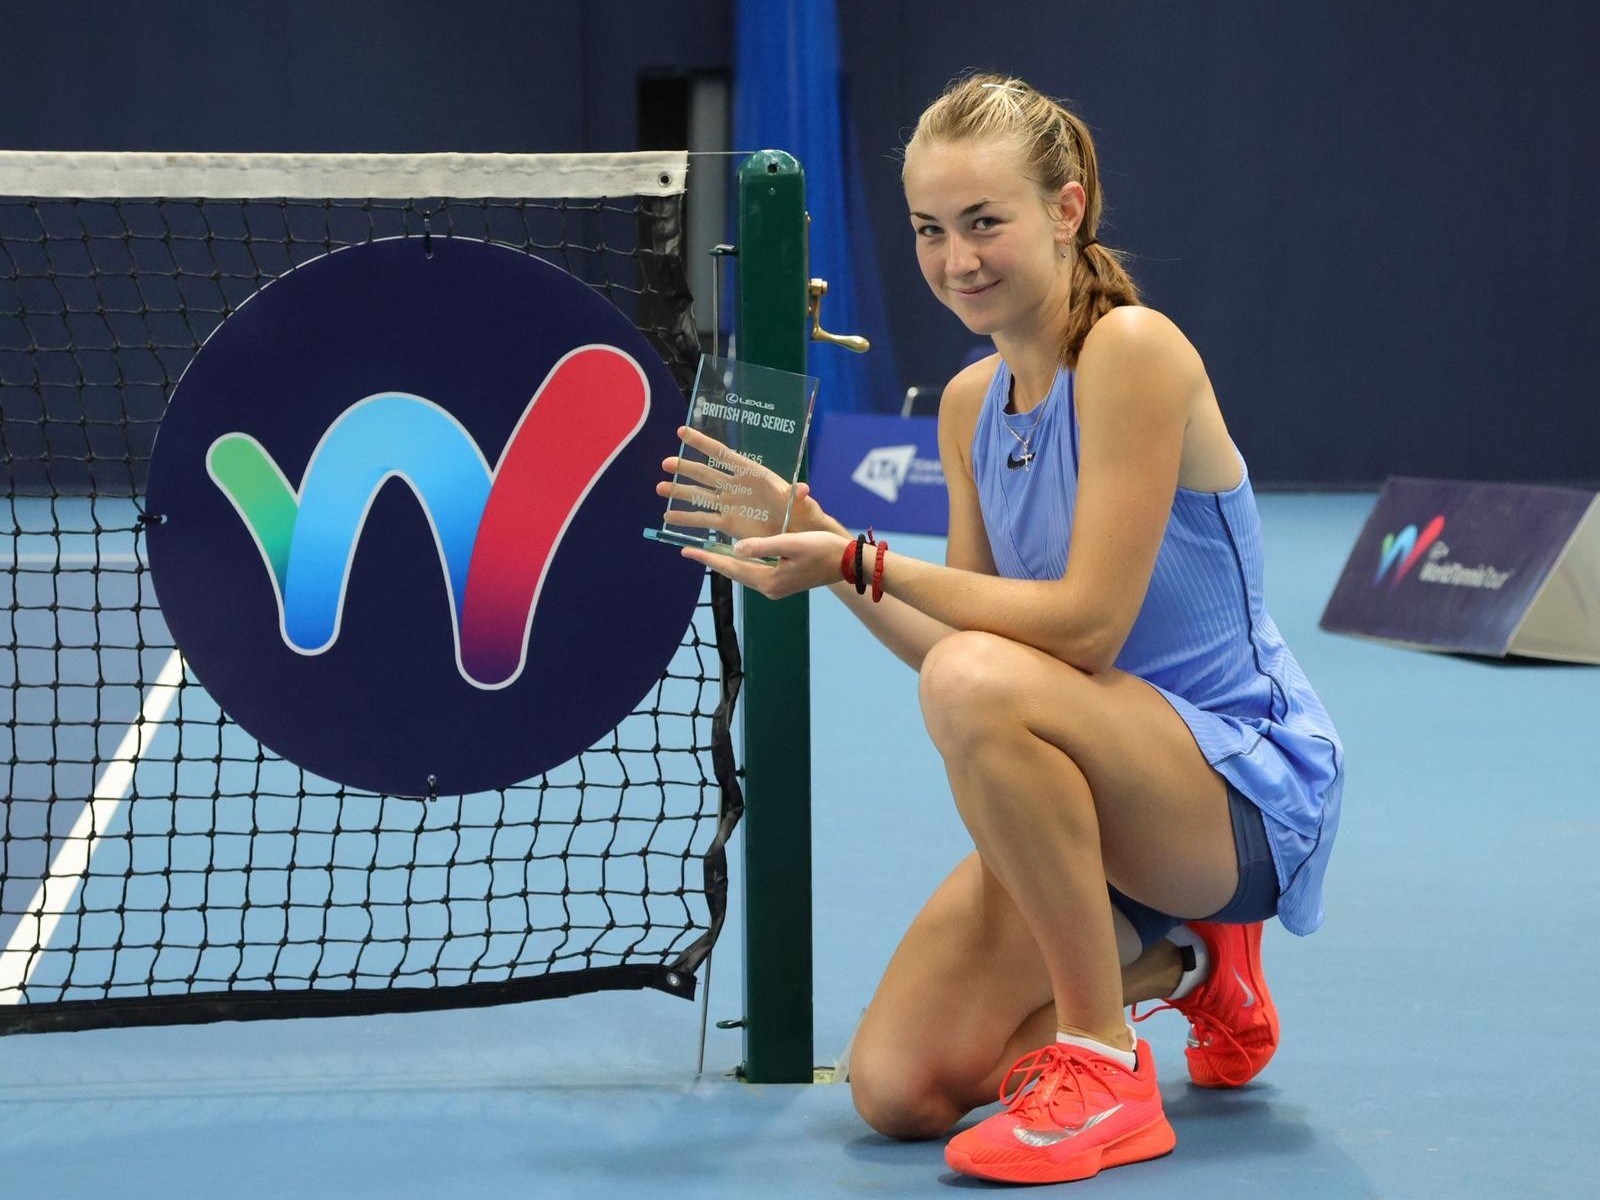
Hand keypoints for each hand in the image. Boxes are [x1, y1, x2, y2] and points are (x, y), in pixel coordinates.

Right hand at [656, 425, 829, 540]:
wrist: (801, 535)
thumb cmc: (804, 514)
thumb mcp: (803, 504)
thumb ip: (798, 497)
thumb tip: (803, 489)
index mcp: (753, 474)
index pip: (723, 455)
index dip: (702, 444)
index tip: (682, 432)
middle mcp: (737, 487)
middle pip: (706, 473)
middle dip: (686, 468)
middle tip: (666, 463)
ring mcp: (731, 505)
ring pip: (700, 495)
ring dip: (680, 492)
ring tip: (659, 488)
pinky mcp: (729, 524)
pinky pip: (703, 519)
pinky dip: (686, 518)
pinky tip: (668, 516)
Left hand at [681, 530, 850, 599]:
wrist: (848, 563)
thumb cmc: (823, 550)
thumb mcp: (791, 544)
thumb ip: (762, 546)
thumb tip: (735, 548)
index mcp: (768, 581)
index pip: (731, 567)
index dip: (708, 558)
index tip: (685, 550)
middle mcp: (769, 588)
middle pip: (734, 573)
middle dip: (712, 560)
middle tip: (689, 550)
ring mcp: (776, 587)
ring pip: (743, 573)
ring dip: (726, 562)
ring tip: (707, 551)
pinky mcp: (783, 582)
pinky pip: (755, 572)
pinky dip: (742, 562)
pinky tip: (735, 554)